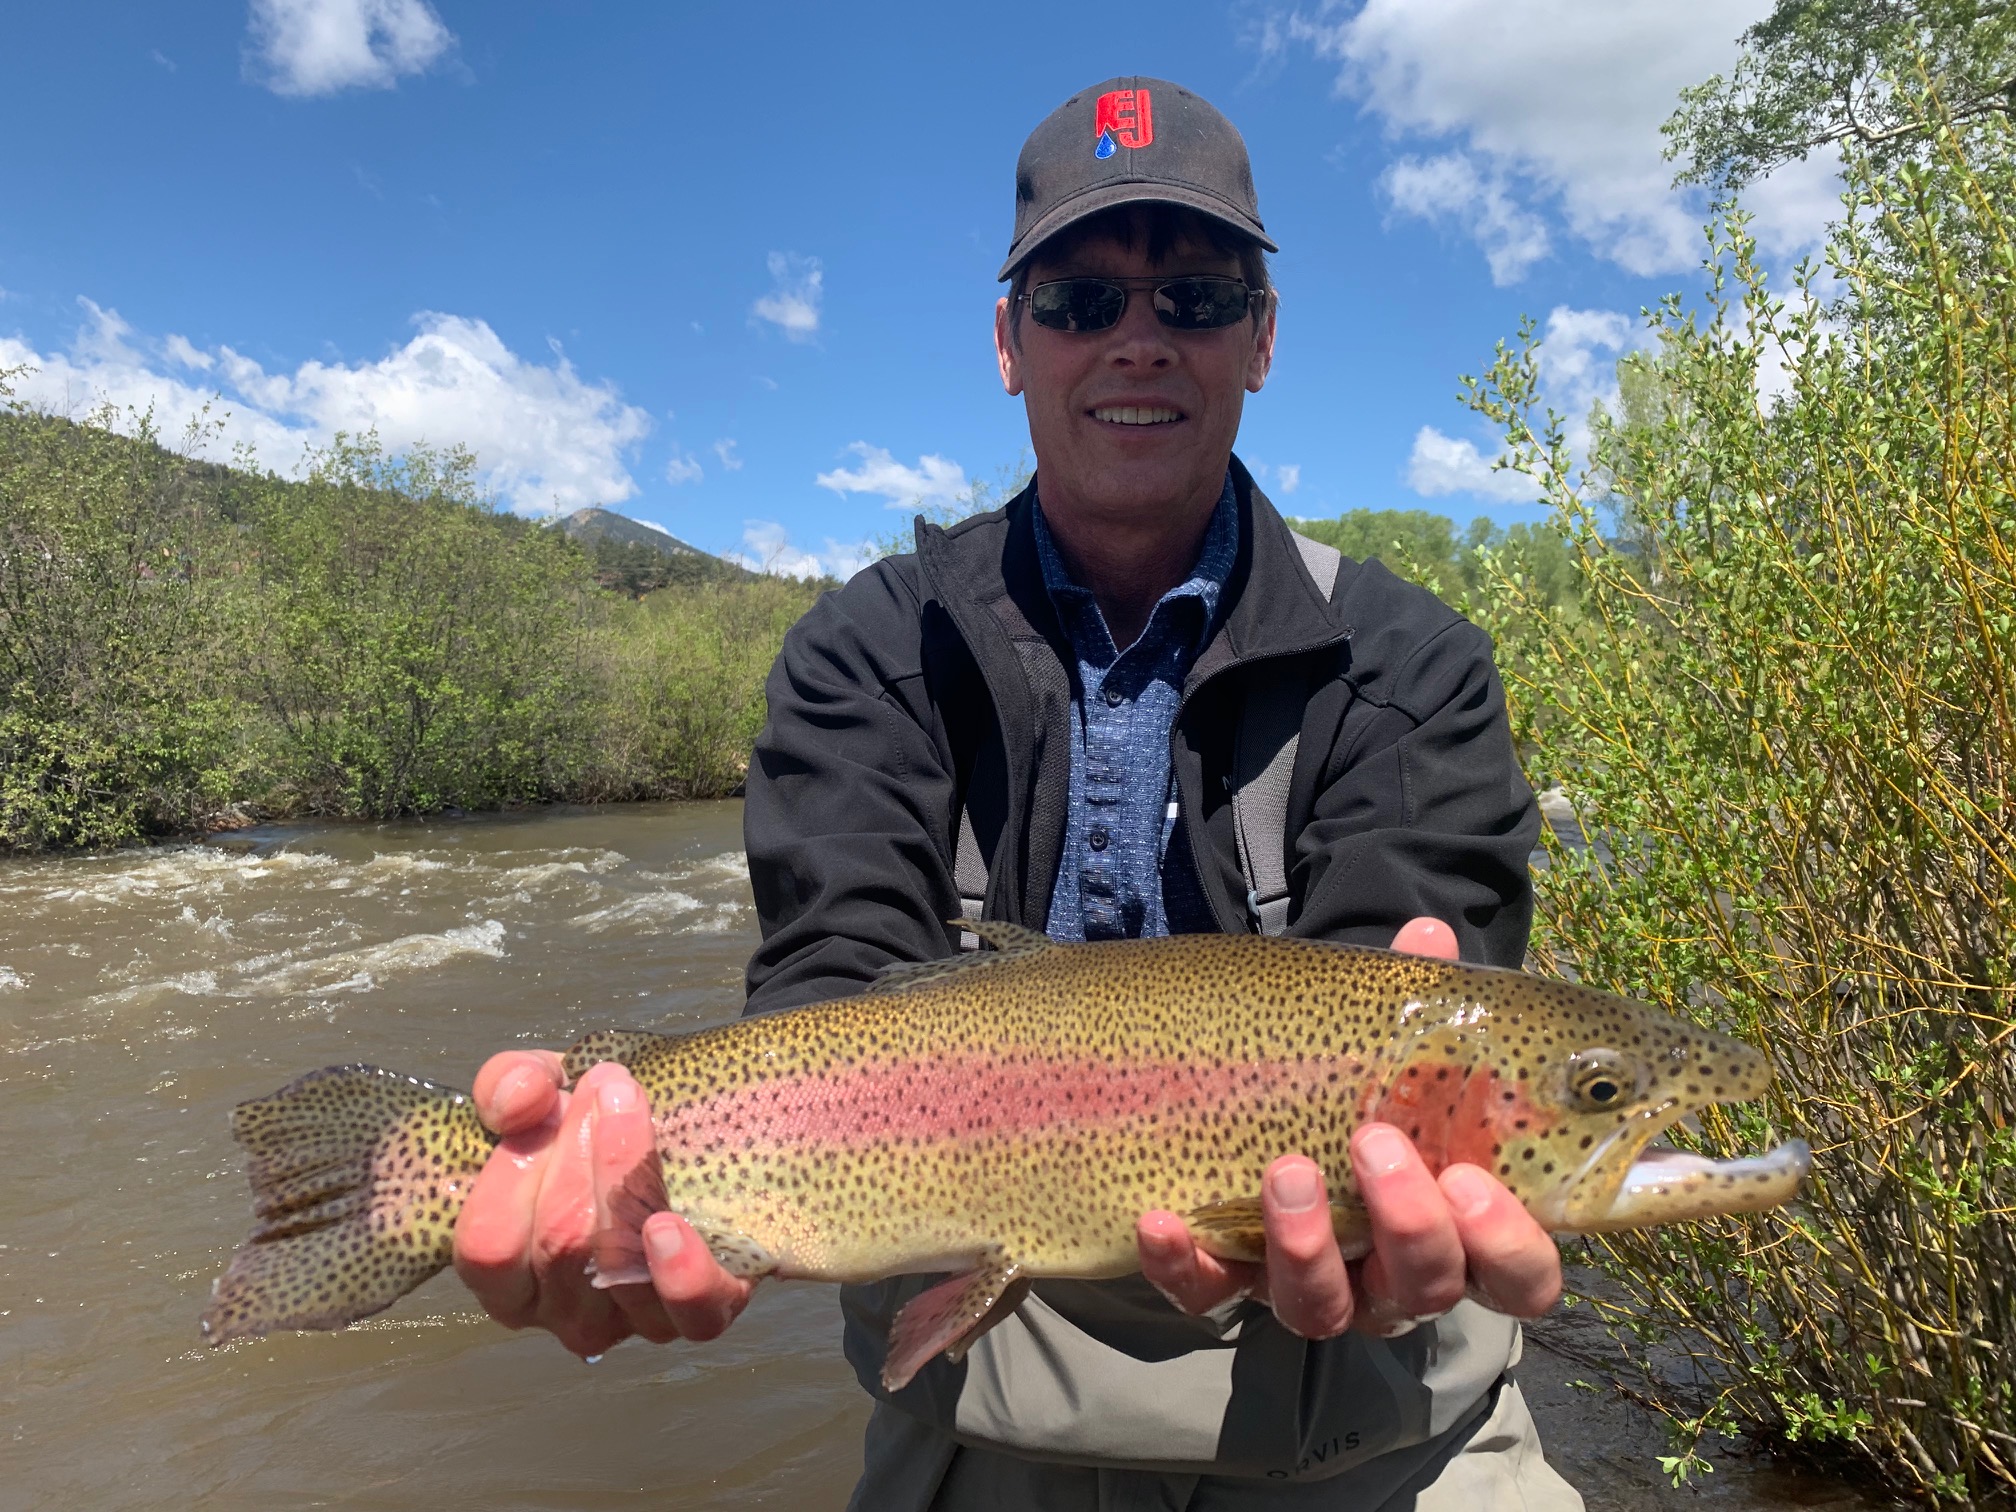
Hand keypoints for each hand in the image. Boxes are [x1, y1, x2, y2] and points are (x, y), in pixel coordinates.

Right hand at [452, 1051, 753, 1357]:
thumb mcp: (541, 1093)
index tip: (553, 1100)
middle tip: (610, 1090)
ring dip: (626, 1175)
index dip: (517, 1167)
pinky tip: (668, 1226)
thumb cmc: (592, 1130)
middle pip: (561, 1243)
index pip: (490, 1245)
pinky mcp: (702, 1310)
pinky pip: (692, 1313)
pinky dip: (681, 1273)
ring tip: (635, 1111)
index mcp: (505, 1277)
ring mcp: (630, 1319)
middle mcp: (562, 1313)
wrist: (680, 1138)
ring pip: (618, 1263)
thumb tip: (519, 1100)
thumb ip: (511, 1084)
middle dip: (584, 1152)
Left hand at [1135, 916, 1562, 1338]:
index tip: (1469, 1179)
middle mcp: (1392, 1277)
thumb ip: (1420, 1003)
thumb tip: (1428, 938)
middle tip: (1373, 1142)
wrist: (1264, 1106)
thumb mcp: (1392, 1046)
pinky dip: (1186, 1266)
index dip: (1504, 1243)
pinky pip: (1208, 1295)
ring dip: (1305, 1247)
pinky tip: (1162, 1220)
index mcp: (1458, 1229)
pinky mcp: (1231, 1283)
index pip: (1518, 1276)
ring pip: (1320, 1308)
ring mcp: (1313, 1286)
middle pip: (1422, 1290)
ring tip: (1285, 1170)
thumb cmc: (1361, 1087)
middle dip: (1405, 1225)